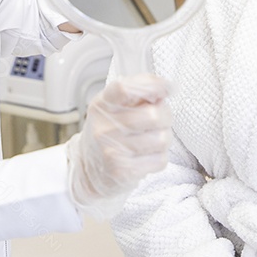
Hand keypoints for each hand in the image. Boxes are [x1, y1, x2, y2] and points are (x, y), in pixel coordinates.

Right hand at [67, 74, 171, 214]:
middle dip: (166, 116)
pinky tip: (146, 156)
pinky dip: (159, 157)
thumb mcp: (114, 106)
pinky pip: (160, 159)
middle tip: (160, 119)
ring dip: (164, 138)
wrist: (89, 168)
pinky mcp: (123, 171)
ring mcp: (112, 150)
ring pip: (162, 139)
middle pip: (154, 115)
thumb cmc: (109, 132)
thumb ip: (137, 92)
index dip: (152, 85)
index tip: (167, 87)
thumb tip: (166, 88)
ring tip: (152, 139)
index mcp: (102, 104)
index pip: (125, 88)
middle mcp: (104, 126)